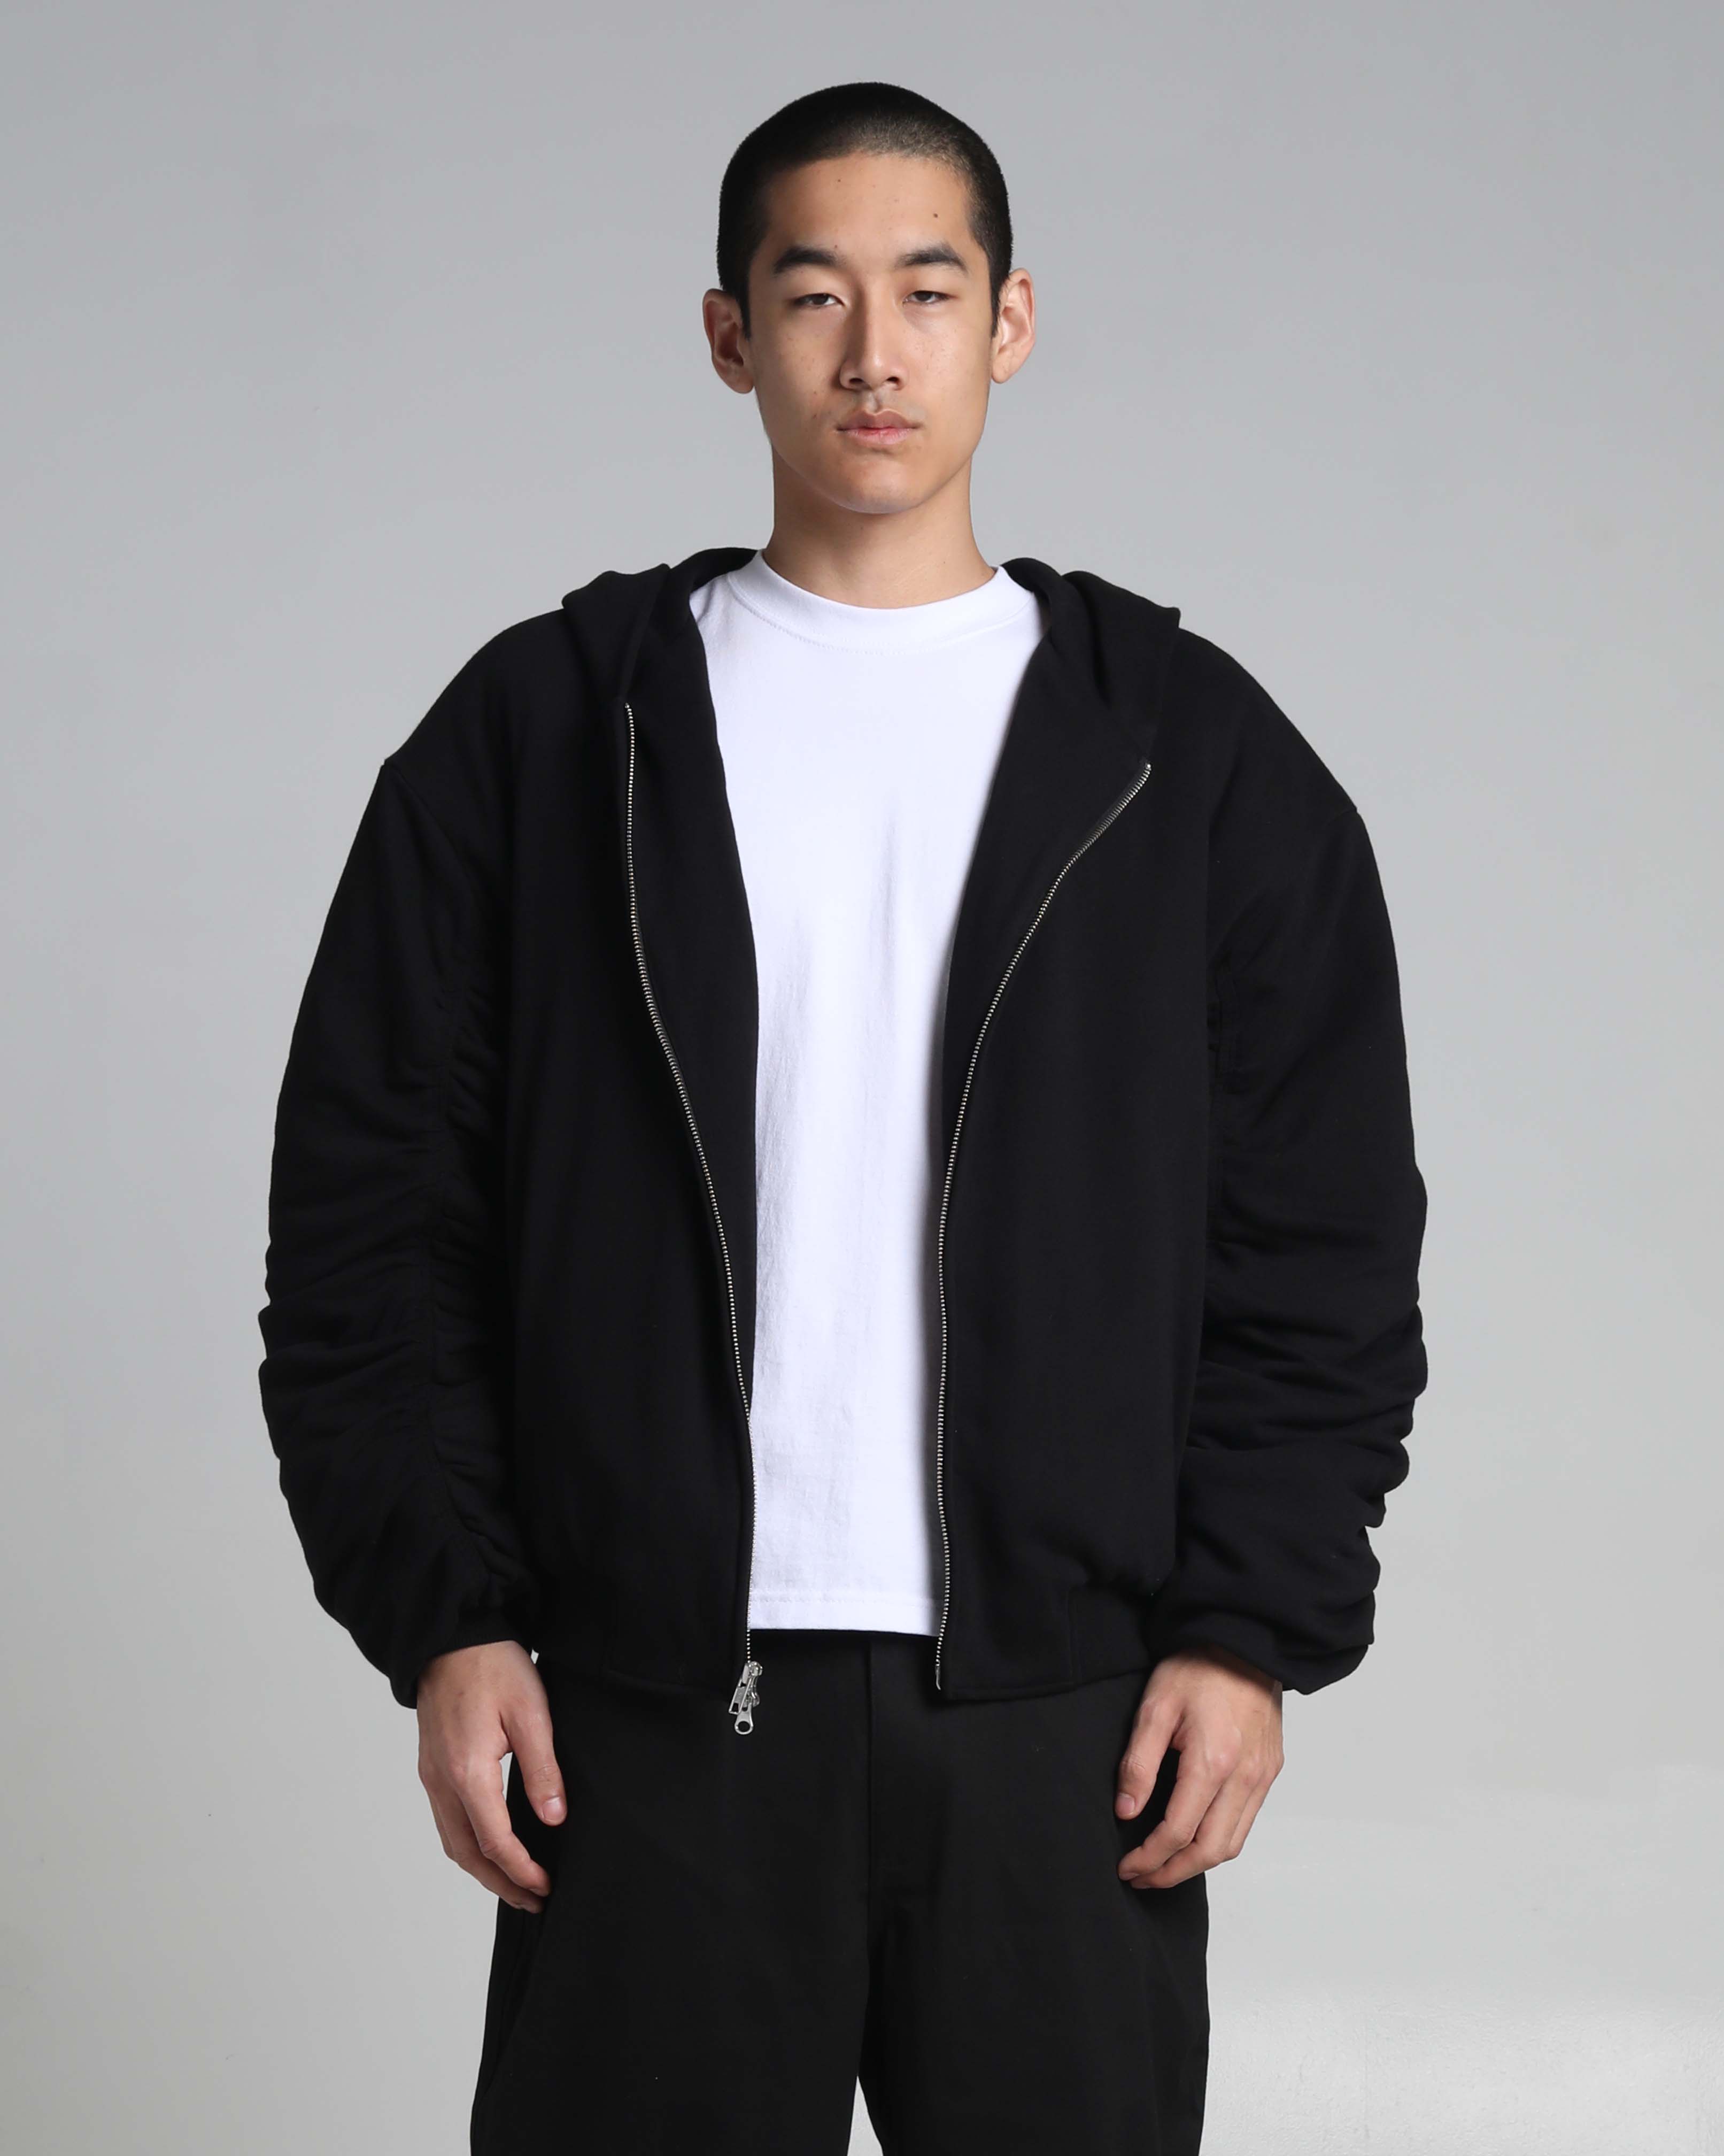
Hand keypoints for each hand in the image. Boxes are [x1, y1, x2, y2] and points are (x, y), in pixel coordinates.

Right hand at [416, 1640, 566, 1911]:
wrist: (451, 1636)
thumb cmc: (493, 1666)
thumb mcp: (532, 1713)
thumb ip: (542, 1770)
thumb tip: (554, 1819)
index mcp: (467, 1772)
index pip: (494, 1842)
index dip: (522, 1870)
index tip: (547, 1886)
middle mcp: (441, 1781)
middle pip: (467, 1854)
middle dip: (501, 1884)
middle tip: (534, 1901)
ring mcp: (431, 1775)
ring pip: (452, 1842)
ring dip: (482, 1870)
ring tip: (515, 1884)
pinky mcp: (431, 1765)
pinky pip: (446, 1821)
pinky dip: (468, 1846)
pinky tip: (489, 1847)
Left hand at [1114, 1643, 1282, 1888]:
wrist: (1245, 1640)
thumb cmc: (1197, 1667)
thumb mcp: (1155, 1707)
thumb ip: (1138, 1763)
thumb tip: (1126, 1811)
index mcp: (1213, 1761)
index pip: (1178, 1832)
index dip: (1150, 1858)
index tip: (1127, 1867)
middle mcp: (1245, 1776)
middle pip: (1210, 1851)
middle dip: (1172, 1873)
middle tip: (1141, 1877)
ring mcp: (1263, 1775)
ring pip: (1232, 1843)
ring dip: (1197, 1864)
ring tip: (1164, 1865)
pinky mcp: (1270, 1769)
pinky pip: (1246, 1821)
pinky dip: (1219, 1840)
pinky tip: (1194, 1837)